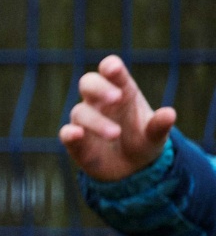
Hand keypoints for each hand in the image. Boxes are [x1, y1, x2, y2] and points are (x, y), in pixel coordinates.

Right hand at [59, 55, 174, 181]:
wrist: (131, 168)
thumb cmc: (142, 141)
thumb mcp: (155, 135)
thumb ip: (159, 125)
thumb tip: (170, 114)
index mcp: (121, 92)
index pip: (112, 72)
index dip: (111, 67)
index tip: (114, 68)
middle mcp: (99, 102)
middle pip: (88, 83)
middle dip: (99, 88)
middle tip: (117, 98)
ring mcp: (85, 120)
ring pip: (80, 111)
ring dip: (97, 121)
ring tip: (116, 134)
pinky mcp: (76, 141)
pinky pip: (66, 133)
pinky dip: (69, 133)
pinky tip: (76, 134)